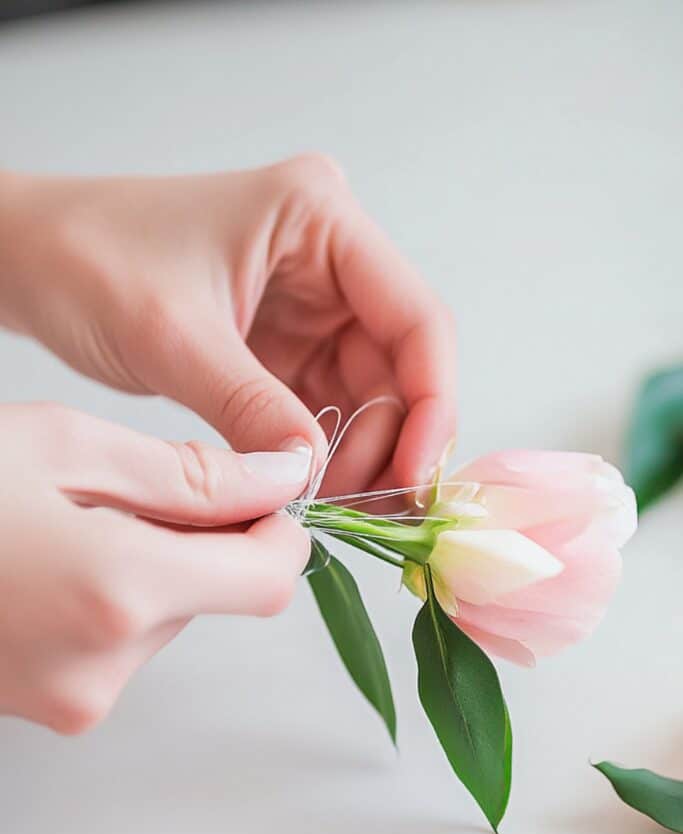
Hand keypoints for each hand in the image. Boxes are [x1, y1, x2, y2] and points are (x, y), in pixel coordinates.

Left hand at [0, 156, 455, 498]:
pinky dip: (320, 453)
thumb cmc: (90, 257)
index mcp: (319, 219)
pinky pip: (321, 407)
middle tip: (364, 510)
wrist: (33, 259)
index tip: (417, 473)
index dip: (431, 402)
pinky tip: (310, 491)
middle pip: (398, 365)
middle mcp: (328, 260)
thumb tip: (314, 475)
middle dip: (388, 442)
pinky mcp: (281, 346)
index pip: (415, 318)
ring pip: (366, 395)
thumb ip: (252, 407)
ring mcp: (307, 306)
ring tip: (330, 508)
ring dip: (356, 455)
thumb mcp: (175, 336)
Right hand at [0, 402, 310, 732]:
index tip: (255, 488)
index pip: (270, 581)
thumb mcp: (63, 445)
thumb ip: (190, 474)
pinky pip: (123, 641)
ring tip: (65, 523)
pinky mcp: (55, 707)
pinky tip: (50, 560)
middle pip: (217, 595)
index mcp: (117, 592)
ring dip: (149, 565)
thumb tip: (283, 480)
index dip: (277, 530)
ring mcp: (77, 698)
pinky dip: (114, 596)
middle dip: (197, 537)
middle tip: (120, 487)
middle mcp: (106, 666)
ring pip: (170, 616)